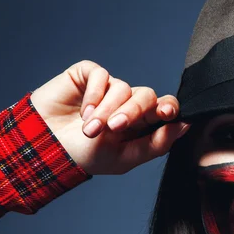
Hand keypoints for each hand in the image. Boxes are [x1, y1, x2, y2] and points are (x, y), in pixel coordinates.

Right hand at [30, 60, 188, 174]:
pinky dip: (94, 95)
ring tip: (89, 129)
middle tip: (113, 128)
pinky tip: (83, 112)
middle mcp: (130, 104)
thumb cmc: (87, 156)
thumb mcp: (125, 158)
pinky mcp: (89, 76)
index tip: (165, 114)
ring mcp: (110, 89)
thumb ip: (157, 143)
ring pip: (123, 88)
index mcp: (143, 124)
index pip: (166, 109)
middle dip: (132, 112)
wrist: (47, 148)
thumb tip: (185, 125)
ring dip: (106, 111)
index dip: (169, 108)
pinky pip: (102, 76)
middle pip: (147, 97)